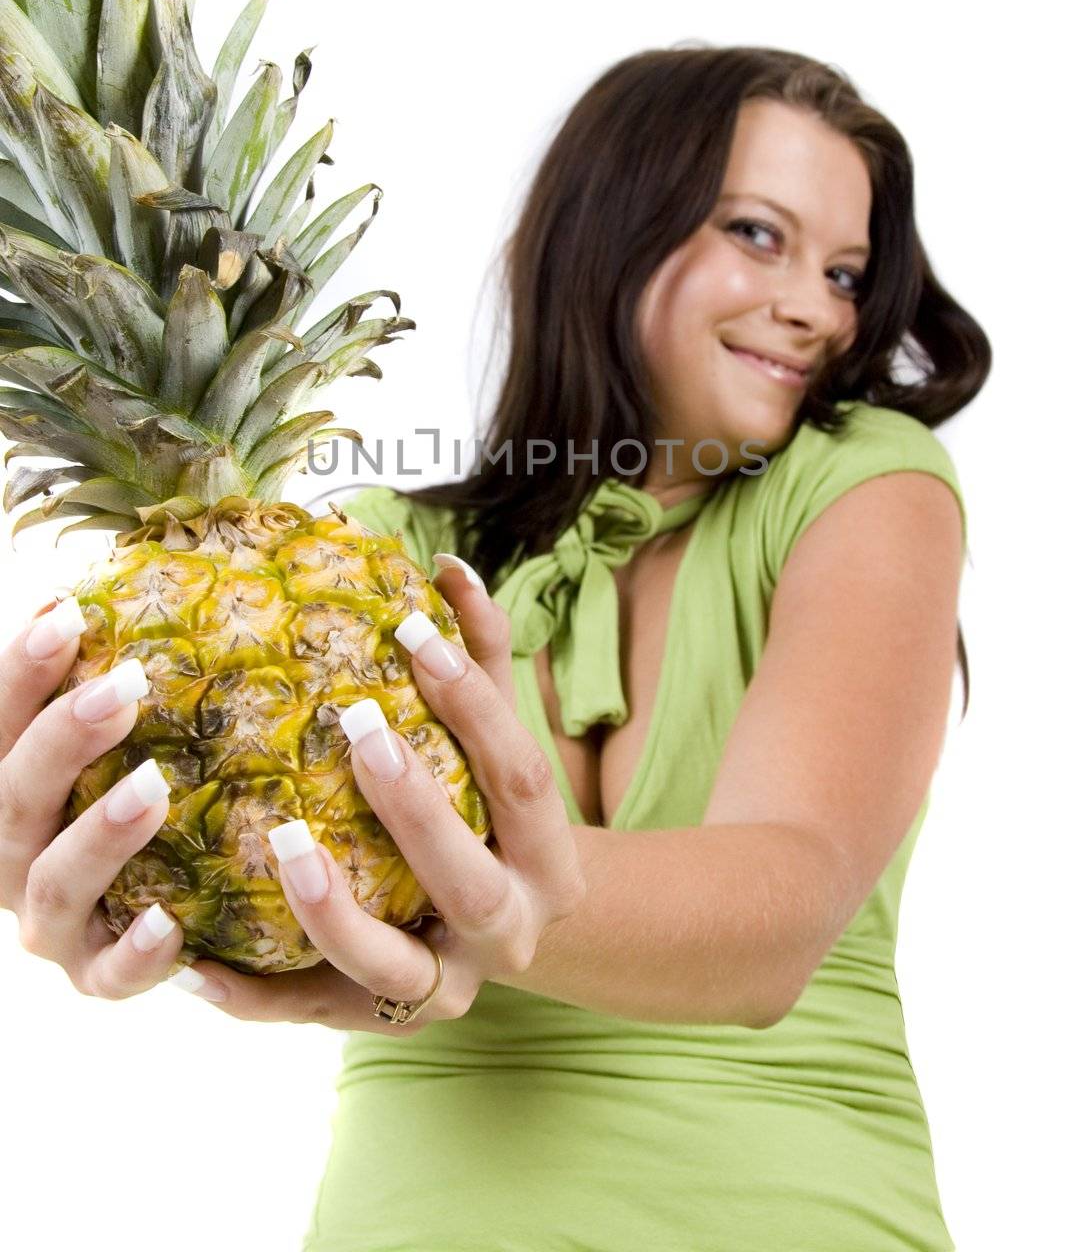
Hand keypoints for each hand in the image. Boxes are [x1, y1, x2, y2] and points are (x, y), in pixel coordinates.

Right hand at [1, 596, 185, 994]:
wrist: (137, 915)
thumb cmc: (120, 794)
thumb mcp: (105, 733)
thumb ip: (100, 675)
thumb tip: (121, 578)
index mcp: (3, 789)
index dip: (18, 670)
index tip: (65, 612)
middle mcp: (10, 855)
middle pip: (13, 797)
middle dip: (63, 737)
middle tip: (128, 684)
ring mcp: (51, 924)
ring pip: (55, 885)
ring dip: (100, 836)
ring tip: (155, 787)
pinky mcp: (97, 977)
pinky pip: (111, 977)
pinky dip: (136, 955)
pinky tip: (172, 924)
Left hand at [177, 555, 586, 1032]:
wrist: (499, 935)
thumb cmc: (487, 813)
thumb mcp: (495, 743)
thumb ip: (479, 660)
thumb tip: (447, 566)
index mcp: (550, 857)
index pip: (521, 777)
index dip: (475, 702)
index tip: (415, 630)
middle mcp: (510, 932)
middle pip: (467, 879)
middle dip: (414, 806)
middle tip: (356, 724)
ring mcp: (446, 989)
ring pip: (393, 967)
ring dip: (333, 910)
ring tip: (284, 840)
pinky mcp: (375, 1025)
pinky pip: (310, 1014)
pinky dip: (253, 996)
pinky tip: (192, 958)